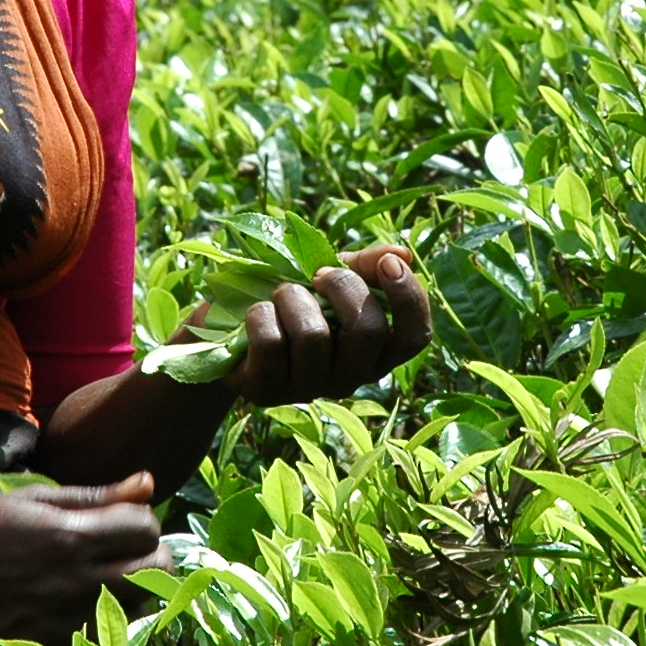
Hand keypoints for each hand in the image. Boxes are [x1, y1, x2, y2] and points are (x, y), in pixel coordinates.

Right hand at [0, 473, 163, 645]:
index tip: (121, 519)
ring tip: (96, 574)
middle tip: (123, 548)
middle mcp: (74, 584)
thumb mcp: (30, 500)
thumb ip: (94, 496)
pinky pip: (99, 637)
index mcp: (70, 538)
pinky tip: (69, 603)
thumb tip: (148, 482)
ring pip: (135, 608)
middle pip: (155, 572)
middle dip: (150, 554)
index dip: (141, 519)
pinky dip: (96, 619)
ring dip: (129, 589)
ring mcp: (64, 623)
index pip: (146, 528)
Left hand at [225, 246, 432, 406]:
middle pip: (368, 331)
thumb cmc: (293, 301)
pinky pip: (271, 344)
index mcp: (375, 351)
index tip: (388, 264)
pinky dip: (261, 315)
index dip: (409, 298)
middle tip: (318, 273)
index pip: (414, 336)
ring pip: (313, 336)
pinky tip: (258, 314)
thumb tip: (403, 253)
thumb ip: (365, 266)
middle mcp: (350, 377)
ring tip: (281, 294)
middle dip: (342, 287)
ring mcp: (309, 389)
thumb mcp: (330, 277)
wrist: (230, 326)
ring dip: (293, 298)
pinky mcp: (268, 392)